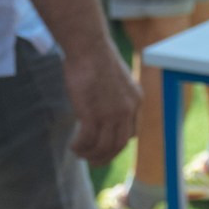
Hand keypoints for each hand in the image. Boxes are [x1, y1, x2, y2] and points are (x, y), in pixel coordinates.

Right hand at [61, 41, 140, 164]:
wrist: (88, 47)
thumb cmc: (96, 58)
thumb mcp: (115, 79)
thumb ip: (114, 97)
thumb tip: (103, 109)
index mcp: (136, 101)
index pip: (131, 133)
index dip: (118, 144)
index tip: (106, 147)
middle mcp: (127, 110)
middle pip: (119, 145)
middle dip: (105, 156)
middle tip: (93, 161)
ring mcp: (111, 114)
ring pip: (103, 146)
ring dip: (90, 154)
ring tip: (79, 153)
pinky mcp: (93, 114)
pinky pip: (87, 140)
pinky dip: (80, 147)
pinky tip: (73, 146)